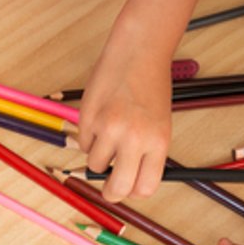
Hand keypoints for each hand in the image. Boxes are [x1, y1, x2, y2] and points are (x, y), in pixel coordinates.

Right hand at [77, 40, 172, 199]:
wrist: (138, 52)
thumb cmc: (151, 86)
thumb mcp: (159, 125)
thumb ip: (146, 153)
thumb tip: (128, 181)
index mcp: (158, 143)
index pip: (144, 188)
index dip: (133, 192)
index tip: (128, 187)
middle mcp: (134, 139)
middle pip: (117, 189)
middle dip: (111, 192)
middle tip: (109, 186)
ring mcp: (109, 129)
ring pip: (96, 165)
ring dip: (99, 156)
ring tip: (109, 134)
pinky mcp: (89, 118)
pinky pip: (84, 143)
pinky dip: (90, 136)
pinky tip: (101, 116)